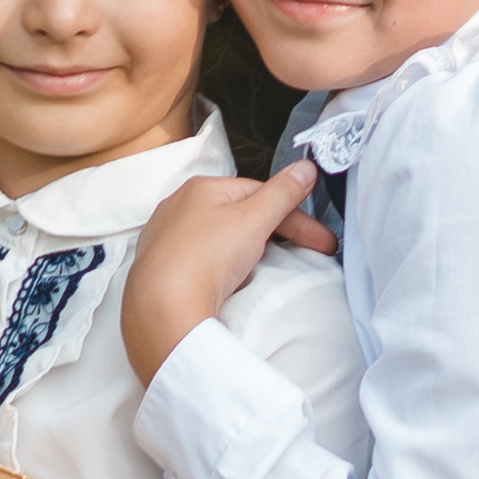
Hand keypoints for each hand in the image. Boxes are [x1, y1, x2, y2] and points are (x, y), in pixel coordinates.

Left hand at [120, 162, 320, 391]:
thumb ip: (283, 193)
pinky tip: (226, 284)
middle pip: (239, 215)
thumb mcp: (254, 219)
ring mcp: (166, 240)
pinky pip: (199, 263)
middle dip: (272, 233)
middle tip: (300, 255)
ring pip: (218, 239)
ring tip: (261, 272)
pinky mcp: (160, 270)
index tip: (318, 240)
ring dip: (244, 252)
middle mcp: (178, 208)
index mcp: (201, 188)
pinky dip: (219, 271)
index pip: (260, 194)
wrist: (161, 310)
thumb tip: (304, 169)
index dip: (294, 216)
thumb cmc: (202, 260)